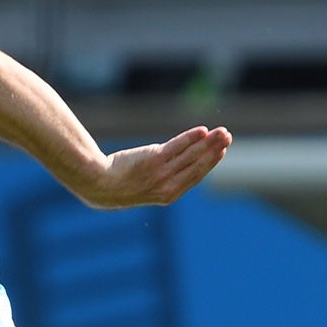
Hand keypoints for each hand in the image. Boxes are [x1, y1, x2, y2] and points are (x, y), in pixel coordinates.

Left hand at [83, 125, 231, 208]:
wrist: (99, 185)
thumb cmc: (119, 185)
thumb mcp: (144, 186)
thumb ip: (161, 177)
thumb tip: (172, 164)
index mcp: (169, 195)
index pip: (195, 176)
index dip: (210, 163)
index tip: (221, 151)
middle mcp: (169, 185)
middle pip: (198, 165)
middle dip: (215, 150)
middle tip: (227, 137)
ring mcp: (162, 173)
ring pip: (192, 155)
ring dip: (209, 142)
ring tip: (222, 132)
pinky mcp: (153, 160)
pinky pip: (177, 147)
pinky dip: (191, 139)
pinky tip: (202, 130)